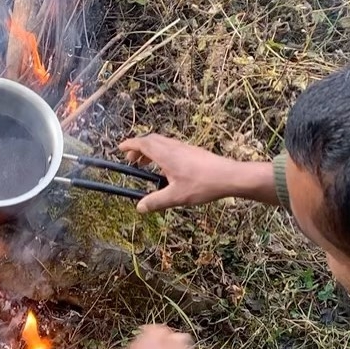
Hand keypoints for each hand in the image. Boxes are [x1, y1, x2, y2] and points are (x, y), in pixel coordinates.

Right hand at [119, 134, 241, 212]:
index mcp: (166, 154)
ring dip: (150, 150)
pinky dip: (162, 152)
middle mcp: (173, 147)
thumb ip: (156, 201)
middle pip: (151, 140)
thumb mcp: (176, 196)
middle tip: (132, 160)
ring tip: (146, 164)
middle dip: (138, 148)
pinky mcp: (192, 152)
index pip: (142, 144)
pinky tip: (166, 167)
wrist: (229, 176)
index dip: (130, 145)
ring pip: (162, 143)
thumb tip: (140, 207)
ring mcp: (184, 148)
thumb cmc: (203, 184)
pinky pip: (171, 147)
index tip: (120, 148)